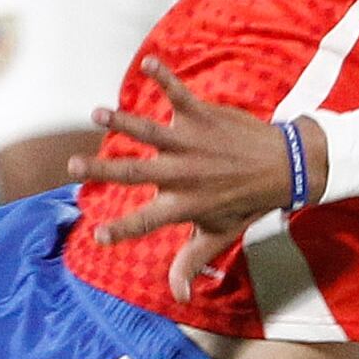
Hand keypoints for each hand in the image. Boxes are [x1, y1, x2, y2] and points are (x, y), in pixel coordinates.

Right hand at [74, 60, 324, 300]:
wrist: (284, 166)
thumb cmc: (245, 201)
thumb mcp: (219, 235)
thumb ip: (192, 263)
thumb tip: (180, 297)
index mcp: (182, 205)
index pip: (145, 222)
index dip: (121, 230)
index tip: (96, 235)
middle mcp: (182, 174)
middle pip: (135, 172)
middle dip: (103, 169)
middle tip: (73, 165)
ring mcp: (191, 142)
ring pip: (150, 131)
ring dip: (123, 121)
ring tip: (97, 113)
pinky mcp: (202, 116)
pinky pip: (179, 94)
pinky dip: (164, 77)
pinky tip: (148, 62)